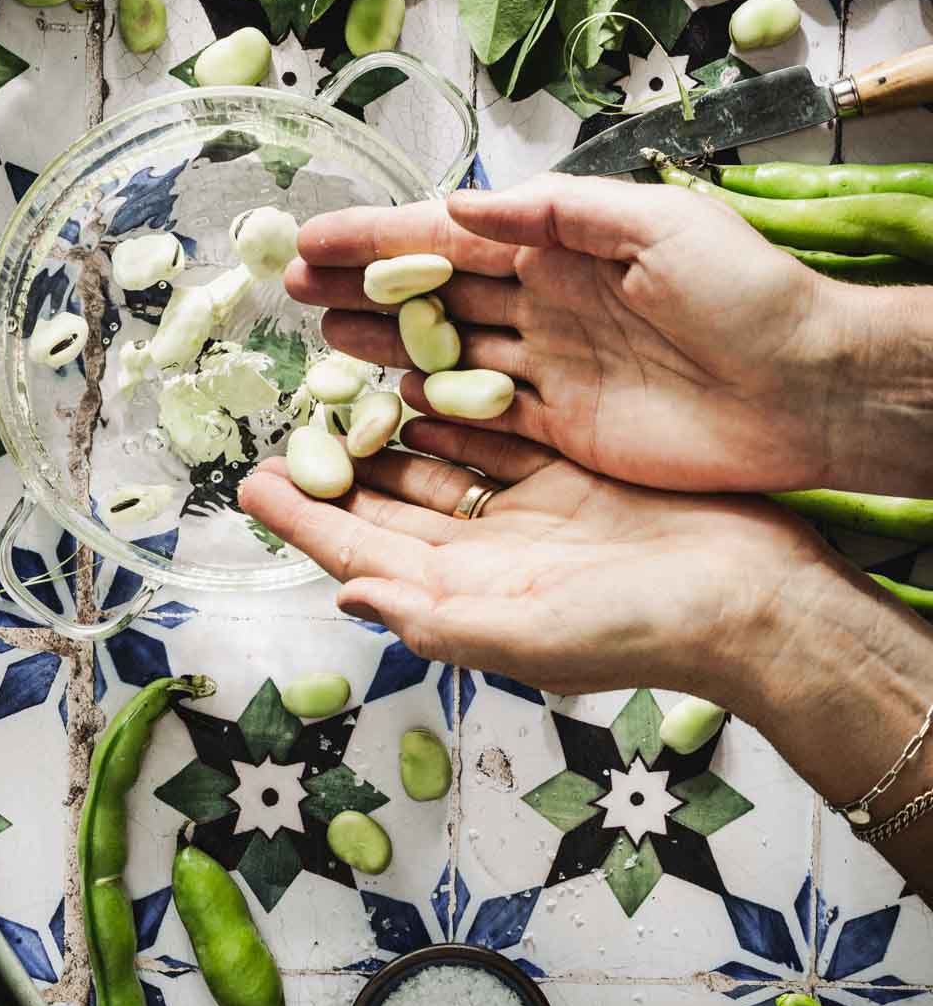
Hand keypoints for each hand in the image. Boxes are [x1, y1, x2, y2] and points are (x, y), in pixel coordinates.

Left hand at [241, 427, 932, 894]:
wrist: (752, 600)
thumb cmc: (642, 629)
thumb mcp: (529, 633)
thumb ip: (434, 616)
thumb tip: (347, 594)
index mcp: (463, 595)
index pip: (362, 552)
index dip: (306, 519)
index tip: (253, 481)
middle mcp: (485, 556)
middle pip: (388, 504)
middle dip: (336, 464)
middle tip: (287, 411)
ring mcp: (528, 514)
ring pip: (437, 461)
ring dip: (389, 427)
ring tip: (340, 377)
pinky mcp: (570, 475)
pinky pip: (496, 432)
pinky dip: (458, 404)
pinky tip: (424, 372)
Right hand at [286, 175, 862, 492]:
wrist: (807, 388)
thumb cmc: (747, 293)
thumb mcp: (660, 225)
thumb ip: (561, 212)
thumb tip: (463, 202)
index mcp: (564, 244)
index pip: (451, 236)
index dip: (378, 237)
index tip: (310, 238)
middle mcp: (548, 301)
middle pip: (434, 293)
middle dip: (364, 288)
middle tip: (292, 290)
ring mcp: (553, 365)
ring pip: (448, 353)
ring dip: (386, 347)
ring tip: (323, 342)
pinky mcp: (566, 426)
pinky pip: (485, 416)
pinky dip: (437, 412)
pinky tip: (387, 406)